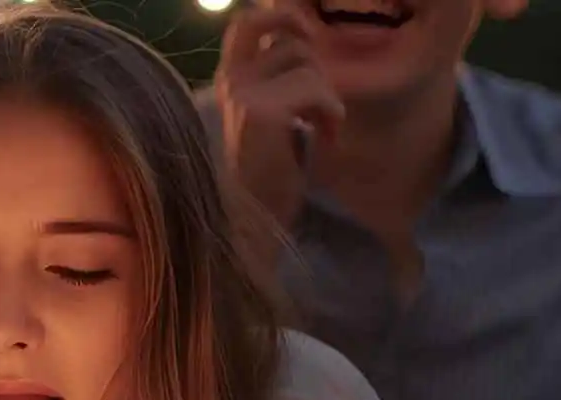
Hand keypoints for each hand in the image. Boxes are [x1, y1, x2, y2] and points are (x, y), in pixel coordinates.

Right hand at [213, 2, 344, 225]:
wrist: (253, 218)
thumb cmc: (268, 173)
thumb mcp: (268, 116)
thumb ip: (278, 82)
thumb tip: (306, 47)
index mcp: (229, 79)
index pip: (245, 23)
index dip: (278, 15)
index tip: (304, 30)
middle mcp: (231, 80)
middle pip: (286, 39)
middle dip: (314, 62)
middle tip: (321, 95)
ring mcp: (243, 93)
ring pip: (307, 66)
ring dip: (327, 97)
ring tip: (322, 129)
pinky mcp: (262, 111)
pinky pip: (316, 89)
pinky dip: (331, 113)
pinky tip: (325, 140)